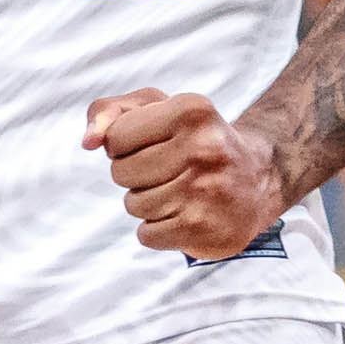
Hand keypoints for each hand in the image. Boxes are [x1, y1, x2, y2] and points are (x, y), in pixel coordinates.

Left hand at [84, 88, 286, 260]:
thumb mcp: (154, 108)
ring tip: (179, 192)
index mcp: (192, 110)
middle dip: (134, 175)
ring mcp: (208, 192)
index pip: (116, 137)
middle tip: (168, 170)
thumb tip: (88, 141)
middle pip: (121, 173)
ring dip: (147, 203)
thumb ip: (108, 112)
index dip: (124, 144)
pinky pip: (146, 235)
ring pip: (133, 205)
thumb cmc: (192, 138)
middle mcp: (205, 149)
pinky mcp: (206, 230)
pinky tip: (184, 215)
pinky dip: (157, 229)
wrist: (257, 179)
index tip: (154, 144)